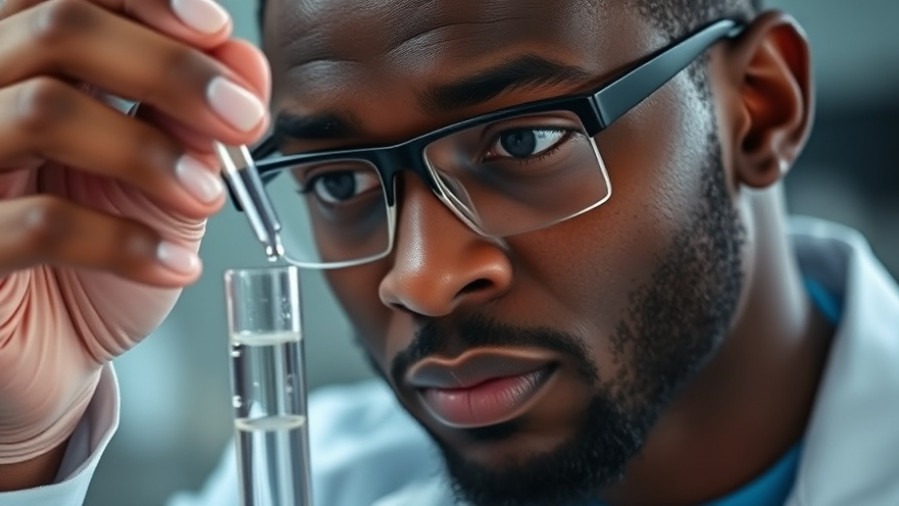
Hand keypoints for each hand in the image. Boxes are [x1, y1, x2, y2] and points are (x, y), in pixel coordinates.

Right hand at [0, 0, 268, 480]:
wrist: (58, 356)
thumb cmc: (101, 262)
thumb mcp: (165, 180)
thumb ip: (195, 117)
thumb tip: (244, 59)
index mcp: (28, 68)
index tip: (216, 33)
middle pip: (57, 27)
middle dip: (170, 68)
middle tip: (241, 119)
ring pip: (44, 111)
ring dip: (152, 153)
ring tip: (208, 198)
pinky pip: (39, 225)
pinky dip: (128, 243)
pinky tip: (175, 265)